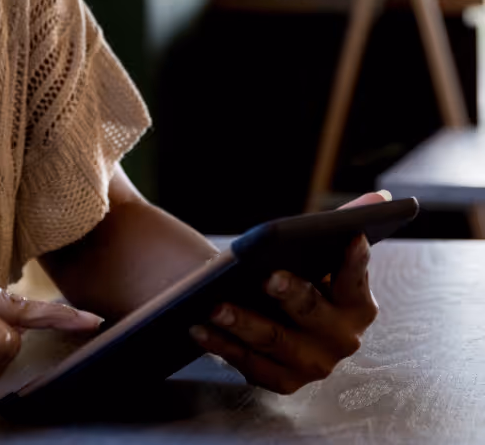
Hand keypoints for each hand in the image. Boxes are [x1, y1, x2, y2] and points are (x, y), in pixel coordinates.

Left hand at [188, 192, 384, 393]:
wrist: (266, 310)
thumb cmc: (297, 272)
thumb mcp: (316, 250)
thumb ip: (343, 223)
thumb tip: (380, 197)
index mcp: (357, 305)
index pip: (355, 280)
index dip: (353, 262)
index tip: (348, 238)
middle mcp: (342, 339)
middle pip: (313, 313)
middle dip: (292, 295)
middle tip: (267, 276)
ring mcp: (313, 364)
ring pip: (276, 341)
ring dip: (244, 323)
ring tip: (215, 305)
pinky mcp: (283, 380)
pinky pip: (250, 364)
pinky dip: (222, 345)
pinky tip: (198, 327)